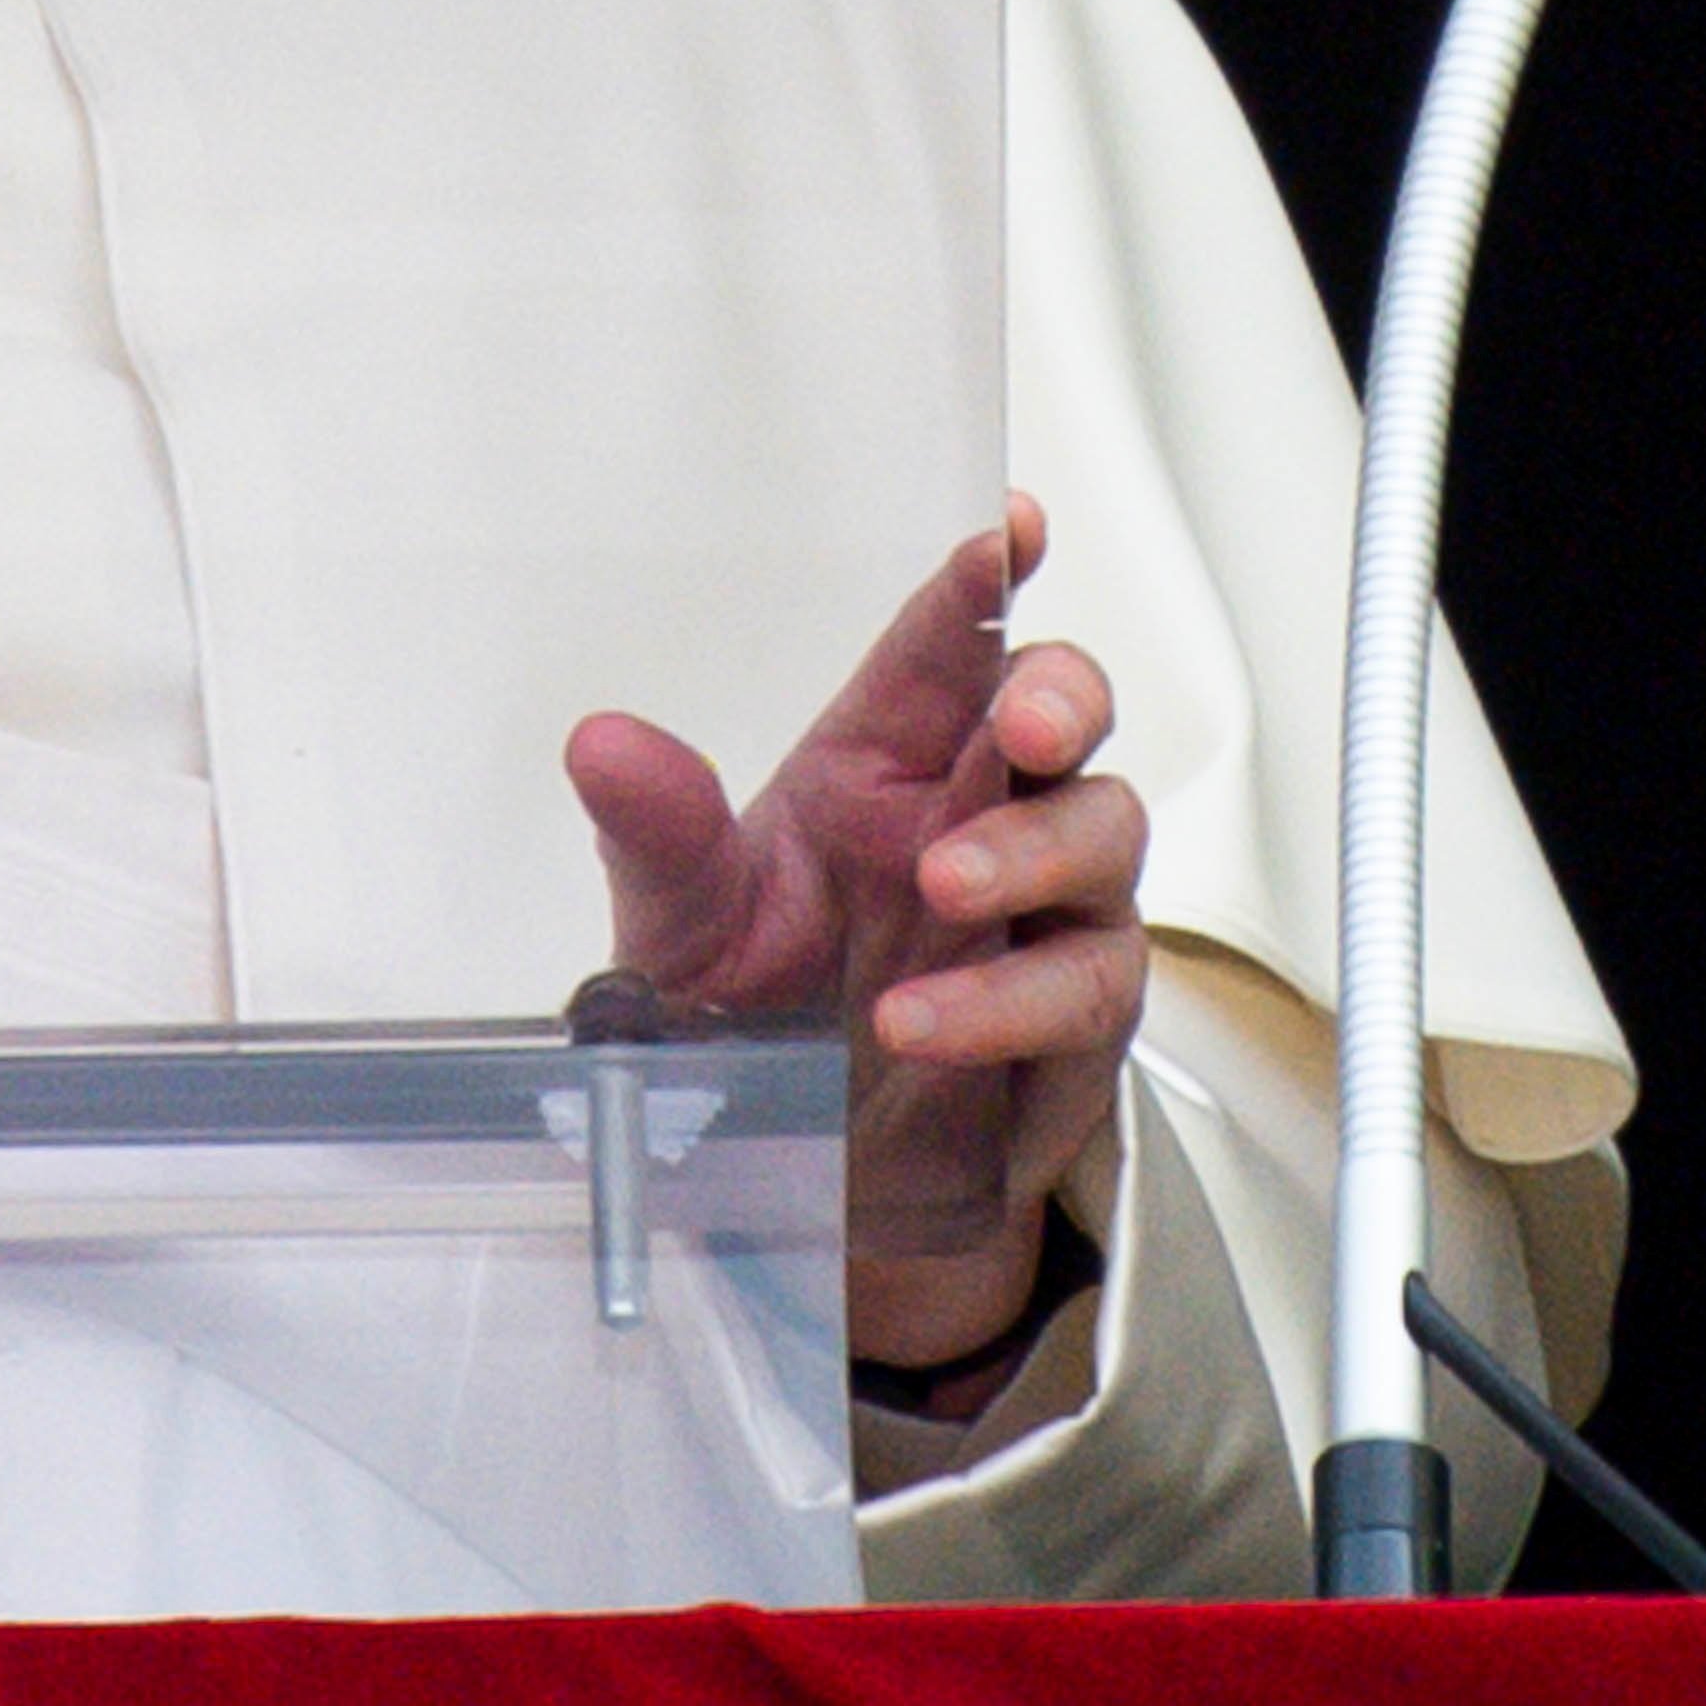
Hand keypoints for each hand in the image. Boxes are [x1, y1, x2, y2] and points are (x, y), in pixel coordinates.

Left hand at [564, 495, 1151, 1382]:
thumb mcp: (682, 924)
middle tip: (1021, 726)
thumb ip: (656, 832)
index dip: (991, 575)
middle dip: (1059, 698)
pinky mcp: (1072, 1026)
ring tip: (945, 882)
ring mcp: (1041, 917)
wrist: (805, 1181)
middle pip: (1063, 714)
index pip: (950, 644)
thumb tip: (602, 742)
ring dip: (1035, 849)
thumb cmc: (762, 1012)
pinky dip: (1005, 998)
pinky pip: (1080, 988)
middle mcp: (976, 816)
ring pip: (1102, 834)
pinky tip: (922, 1019)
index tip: (1015, 524)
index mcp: (887, 761)